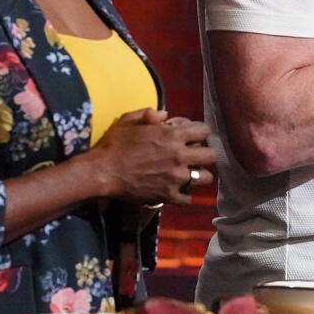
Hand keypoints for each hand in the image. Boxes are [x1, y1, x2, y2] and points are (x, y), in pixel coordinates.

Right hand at [88, 109, 216, 205]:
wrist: (102, 172)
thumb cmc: (115, 144)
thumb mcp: (129, 120)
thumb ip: (149, 114)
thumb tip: (164, 115)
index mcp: (172, 135)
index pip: (204, 130)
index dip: (200, 132)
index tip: (194, 135)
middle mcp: (179, 156)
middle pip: (211, 155)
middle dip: (206, 153)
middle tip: (197, 155)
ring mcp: (175, 177)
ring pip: (205, 178)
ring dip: (200, 175)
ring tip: (190, 174)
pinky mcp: (168, 195)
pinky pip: (188, 199)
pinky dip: (185, 196)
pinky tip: (178, 191)